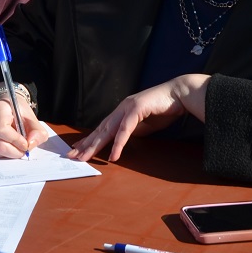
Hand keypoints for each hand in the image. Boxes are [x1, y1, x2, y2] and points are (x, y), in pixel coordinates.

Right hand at [0, 90, 50, 158]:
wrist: (5, 103)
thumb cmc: (18, 110)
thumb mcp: (32, 118)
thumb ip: (37, 132)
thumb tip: (30, 145)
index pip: (2, 129)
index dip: (15, 140)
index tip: (26, 144)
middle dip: (14, 151)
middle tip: (24, 150)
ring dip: (10, 152)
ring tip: (17, 145)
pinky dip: (4, 151)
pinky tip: (9, 144)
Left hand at [68, 73, 209, 163]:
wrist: (180, 95)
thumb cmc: (165, 109)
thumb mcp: (145, 125)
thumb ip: (133, 131)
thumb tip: (123, 140)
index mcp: (122, 112)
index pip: (103, 128)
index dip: (90, 139)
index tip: (78, 148)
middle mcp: (121, 109)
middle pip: (101, 130)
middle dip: (86, 144)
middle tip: (72, 155)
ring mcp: (128, 108)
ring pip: (108, 130)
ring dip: (96, 145)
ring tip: (85, 157)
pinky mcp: (136, 110)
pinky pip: (125, 130)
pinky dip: (118, 144)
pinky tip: (113, 156)